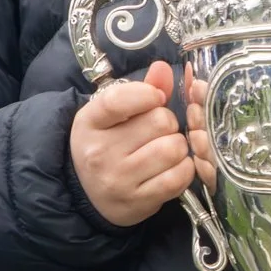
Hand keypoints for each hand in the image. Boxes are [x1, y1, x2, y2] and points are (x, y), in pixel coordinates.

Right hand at [69, 60, 195, 227]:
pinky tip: (174, 167)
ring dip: (179, 146)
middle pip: (159, 122)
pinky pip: (178, 177)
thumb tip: (164, 68)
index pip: (119, 100)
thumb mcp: (112, 115)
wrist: (87, 194)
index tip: (156, 97)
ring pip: (173, 149)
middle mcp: (99, 153)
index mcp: (89, 123)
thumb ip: (140, 90)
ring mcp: (118, 180)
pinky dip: (184, 169)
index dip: (147, 93)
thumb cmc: (106, 145)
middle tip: (162, 130)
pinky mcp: (137, 202)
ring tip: (168, 148)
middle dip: (169, 122)